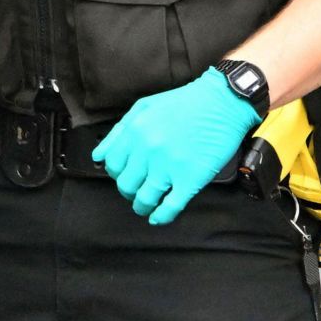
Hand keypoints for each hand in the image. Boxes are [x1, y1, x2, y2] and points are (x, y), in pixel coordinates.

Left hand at [91, 69, 260, 225]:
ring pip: (144, 199)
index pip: (112, 165)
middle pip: (126, 185)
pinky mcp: (190, 179)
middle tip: (137, 191)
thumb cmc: (184, 103)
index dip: (118, 174)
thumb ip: (118, 132)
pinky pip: (170, 207)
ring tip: (146, 206)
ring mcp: (168, 166)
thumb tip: (98, 156)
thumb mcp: (144, 108)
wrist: (222, 102)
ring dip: (142, 207)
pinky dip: (161, 217)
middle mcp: (147, 150)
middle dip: (129, 192)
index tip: (126, 175)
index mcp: (134, 132)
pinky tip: (158, 218)